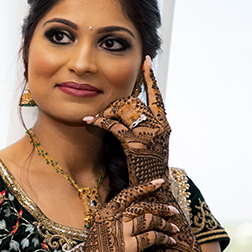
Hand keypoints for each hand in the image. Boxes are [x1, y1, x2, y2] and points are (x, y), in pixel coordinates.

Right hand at [62, 179, 178, 251]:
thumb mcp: (100, 235)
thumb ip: (113, 223)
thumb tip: (136, 215)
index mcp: (102, 215)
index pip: (126, 195)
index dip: (144, 187)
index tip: (159, 182)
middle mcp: (110, 220)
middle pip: (141, 206)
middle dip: (160, 207)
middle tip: (173, 211)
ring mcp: (119, 233)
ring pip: (149, 219)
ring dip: (165, 223)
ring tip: (174, 229)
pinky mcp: (129, 247)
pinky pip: (153, 237)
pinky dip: (165, 238)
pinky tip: (171, 242)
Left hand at [83, 56, 170, 184]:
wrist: (152, 192)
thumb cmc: (145, 171)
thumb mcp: (148, 144)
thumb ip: (140, 127)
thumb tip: (123, 112)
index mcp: (164, 124)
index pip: (156, 95)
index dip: (150, 77)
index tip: (145, 60)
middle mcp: (159, 126)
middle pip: (132, 101)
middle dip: (114, 104)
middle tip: (102, 114)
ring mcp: (148, 134)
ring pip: (122, 109)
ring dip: (105, 112)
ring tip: (95, 119)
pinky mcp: (134, 143)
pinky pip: (112, 124)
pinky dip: (98, 121)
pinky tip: (88, 121)